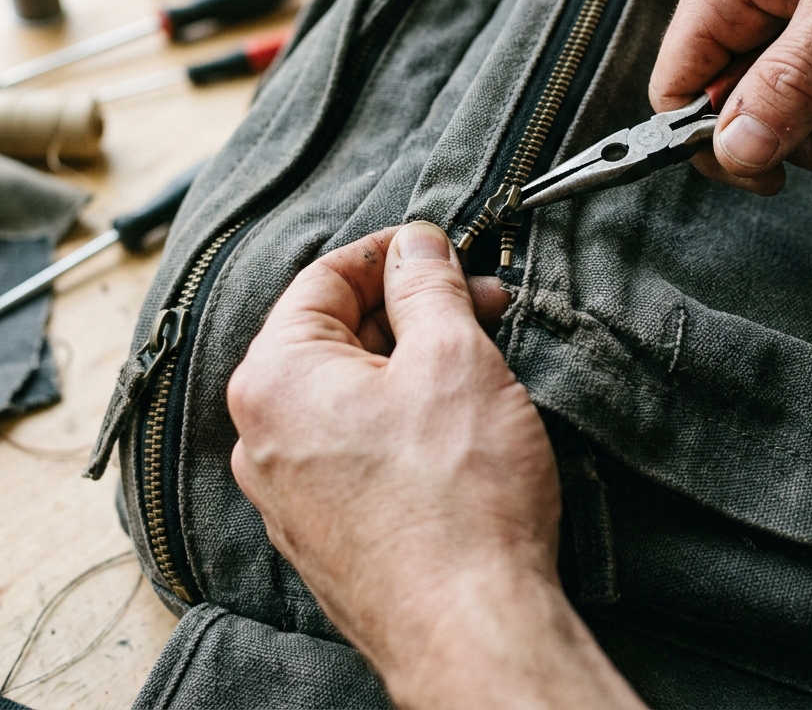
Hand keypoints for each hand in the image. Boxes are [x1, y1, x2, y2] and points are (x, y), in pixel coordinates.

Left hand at [228, 222, 643, 709]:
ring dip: (412, 360)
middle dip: (411, 309)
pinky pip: (356, 443)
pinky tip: (455, 416)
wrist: (471, 631)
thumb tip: (416, 245)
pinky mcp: (326, 528)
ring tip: (480, 356)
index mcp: (276, 379)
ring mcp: (291, 490)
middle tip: (480, 301)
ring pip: (351, 391)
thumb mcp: (451, 355)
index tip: (438, 246)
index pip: (324, 278)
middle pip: (338, 334)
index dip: (389, 252)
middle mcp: (266, 435)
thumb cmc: (459, 495)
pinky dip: (402, 414)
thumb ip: (427, 284)